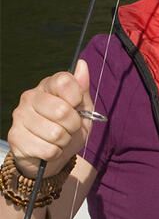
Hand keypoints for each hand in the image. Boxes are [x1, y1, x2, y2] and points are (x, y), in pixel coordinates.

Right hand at [7, 60, 93, 176]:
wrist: (54, 154)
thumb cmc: (69, 128)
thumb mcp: (83, 108)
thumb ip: (82, 88)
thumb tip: (82, 64)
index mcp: (47, 86)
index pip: (64, 81)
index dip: (76, 98)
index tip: (76, 106)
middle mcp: (30, 97)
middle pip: (62, 111)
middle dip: (73, 125)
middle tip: (70, 127)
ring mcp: (20, 116)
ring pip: (56, 133)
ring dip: (64, 141)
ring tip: (59, 139)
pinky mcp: (15, 137)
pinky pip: (48, 150)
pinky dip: (55, 153)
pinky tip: (49, 148)